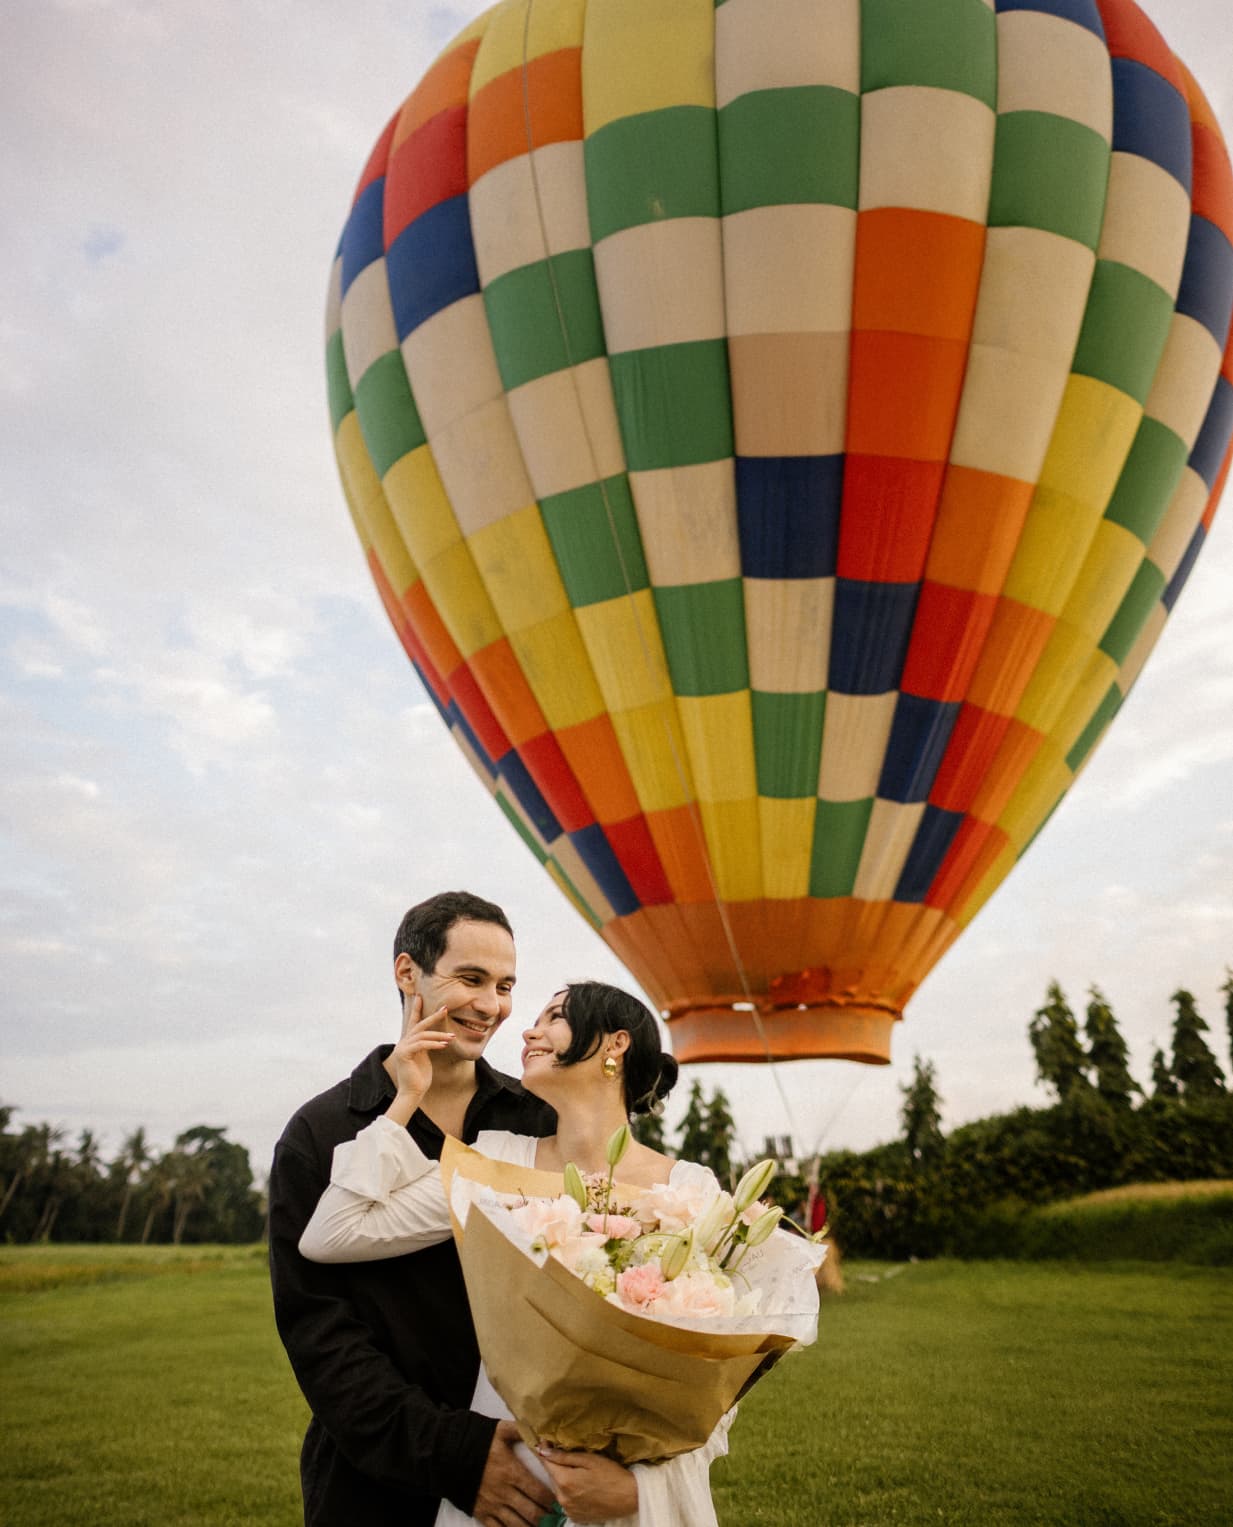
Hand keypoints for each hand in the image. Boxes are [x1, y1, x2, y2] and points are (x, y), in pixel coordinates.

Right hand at [384, 995, 452, 1125]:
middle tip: (445, 1008)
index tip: (420, 996)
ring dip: (439, 1035)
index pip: (413, 1023)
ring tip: (452, 1037)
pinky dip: (433, 1044)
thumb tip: (437, 1038)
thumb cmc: (420, 1078)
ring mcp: (402, 1048)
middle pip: (419, 1025)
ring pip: (422, 1035)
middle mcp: (403, 1043)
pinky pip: (421, 1045)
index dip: (417, 1009)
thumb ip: (427, 1046)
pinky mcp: (403, 1055)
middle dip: (433, 1016)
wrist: (412, 1093)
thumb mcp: (425, 1058)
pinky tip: (444, 1045)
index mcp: (408, 1042)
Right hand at [473, 1420, 555, 1526]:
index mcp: (512, 1472)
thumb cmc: (477, 1441)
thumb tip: (540, 1432)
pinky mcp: (481, 1513)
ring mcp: (492, 1505)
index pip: (539, 1492)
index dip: (552, 1501)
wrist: (448, 1454)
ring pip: (517, 1525)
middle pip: (532, 1512)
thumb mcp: (500, 1431)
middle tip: (556, 1519)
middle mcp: (504, 1492)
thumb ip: (522, 1430)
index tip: (561, 1503)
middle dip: (546, 1518)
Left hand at [536, 1445, 637, 1523]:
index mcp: (565, 1481)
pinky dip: (568, 1492)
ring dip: (561, 1479)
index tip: (544, 1440)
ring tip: (575, 1470)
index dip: (544, 1450)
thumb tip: (542, 1450)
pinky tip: (581, 1486)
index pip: (545, 1463)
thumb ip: (564, 1456)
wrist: (629, 1497)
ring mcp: (568, 1510)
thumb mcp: (589, 1459)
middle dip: (554, 1464)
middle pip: (552, 1476)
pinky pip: (565, 1501)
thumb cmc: (611, 1474)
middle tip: (563, 1452)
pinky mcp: (575, 1517)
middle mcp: (562, 1499)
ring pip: (558, 1489)